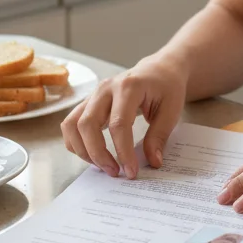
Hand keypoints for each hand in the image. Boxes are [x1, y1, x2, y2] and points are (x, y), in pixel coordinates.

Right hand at [61, 54, 186, 178]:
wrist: (158, 70)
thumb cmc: (166, 87)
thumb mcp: (172, 110)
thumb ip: (159, 136)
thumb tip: (152, 162)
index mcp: (129, 87)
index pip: (119, 124)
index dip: (123, 151)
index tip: (131, 171)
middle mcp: (105, 88)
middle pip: (87, 124)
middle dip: (97, 154)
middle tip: (115, 172)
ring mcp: (93, 94)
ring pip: (72, 125)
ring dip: (83, 151)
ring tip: (103, 166)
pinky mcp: (87, 102)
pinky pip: (70, 124)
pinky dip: (76, 143)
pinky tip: (93, 155)